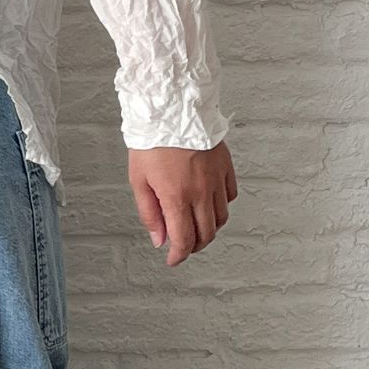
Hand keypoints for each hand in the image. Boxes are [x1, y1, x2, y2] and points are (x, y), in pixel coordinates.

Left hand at [128, 140, 236, 265]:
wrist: (171, 108)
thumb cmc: (151, 140)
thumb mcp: (138, 178)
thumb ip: (149, 212)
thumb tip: (159, 239)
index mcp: (176, 196)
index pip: (184, 239)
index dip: (179, 255)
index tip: (173, 260)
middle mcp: (200, 191)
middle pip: (206, 233)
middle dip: (195, 246)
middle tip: (183, 245)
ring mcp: (216, 179)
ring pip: (221, 217)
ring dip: (209, 228)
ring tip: (195, 224)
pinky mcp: (225, 166)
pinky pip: (230, 196)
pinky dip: (221, 205)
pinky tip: (209, 202)